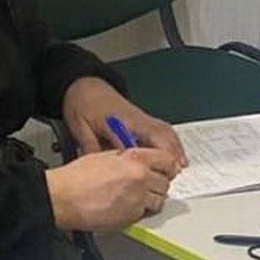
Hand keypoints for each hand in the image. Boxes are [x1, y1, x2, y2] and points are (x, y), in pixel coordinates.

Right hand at [44, 147, 179, 231]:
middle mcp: (140, 178)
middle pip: (165, 183)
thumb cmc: (76, 178)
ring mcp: (137, 199)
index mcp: (135, 159)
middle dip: (157, 185)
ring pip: (159, 201)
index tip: (167, 170)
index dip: (167, 167)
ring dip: (151, 200)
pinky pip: (144, 214)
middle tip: (147, 186)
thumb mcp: (104, 155)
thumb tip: (138, 161)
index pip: (167, 161)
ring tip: (136, 198)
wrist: (62, 198)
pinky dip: (138, 212)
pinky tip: (125, 207)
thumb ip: (127, 157)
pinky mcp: (131, 217)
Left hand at [62, 77, 187, 168]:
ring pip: (166, 132)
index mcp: (120, 120)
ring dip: (175, 149)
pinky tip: (176, 152)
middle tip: (173, 173)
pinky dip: (173, 142)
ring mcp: (142, 117)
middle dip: (169, 155)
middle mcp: (136, 118)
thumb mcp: (80, 127)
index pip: (140, 143)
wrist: (85, 85)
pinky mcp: (143, 119)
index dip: (149, 160)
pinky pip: (164, 130)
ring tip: (180, 167)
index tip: (154, 173)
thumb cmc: (82, 103)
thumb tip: (98, 168)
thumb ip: (90, 148)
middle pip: (161, 136)